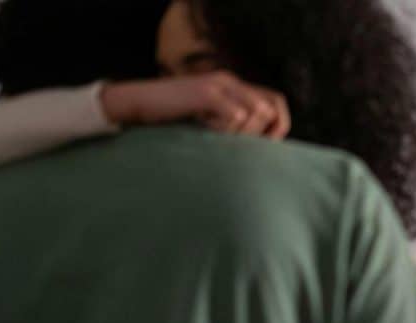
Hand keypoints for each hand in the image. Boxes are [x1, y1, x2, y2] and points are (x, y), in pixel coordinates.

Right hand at [100, 71, 290, 138]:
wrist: (136, 104)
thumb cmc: (170, 119)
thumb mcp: (207, 121)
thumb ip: (230, 125)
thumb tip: (256, 149)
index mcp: (233, 86)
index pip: (276, 101)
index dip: (279, 125)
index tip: (265, 147)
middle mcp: (230, 81)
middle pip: (269, 109)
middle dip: (260, 133)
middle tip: (235, 146)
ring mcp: (218, 84)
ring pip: (255, 112)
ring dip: (241, 133)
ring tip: (217, 138)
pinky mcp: (205, 92)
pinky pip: (235, 115)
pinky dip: (228, 130)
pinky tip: (208, 132)